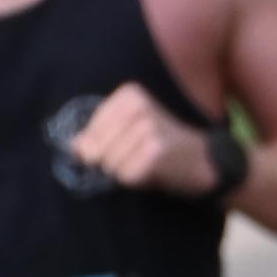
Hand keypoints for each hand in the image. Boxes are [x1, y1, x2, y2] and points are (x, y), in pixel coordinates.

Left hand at [64, 82, 218, 193]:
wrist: (204, 160)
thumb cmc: (160, 146)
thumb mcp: (127, 131)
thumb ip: (97, 136)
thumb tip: (73, 147)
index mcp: (129, 95)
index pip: (88, 133)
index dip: (98, 149)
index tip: (124, 146)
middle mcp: (139, 107)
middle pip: (96, 150)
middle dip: (111, 163)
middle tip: (137, 158)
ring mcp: (149, 128)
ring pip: (110, 165)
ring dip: (126, 173)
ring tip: (147, 164)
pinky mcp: (157, 152)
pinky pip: (127, 176)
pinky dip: (137, 181)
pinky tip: (154, 172)